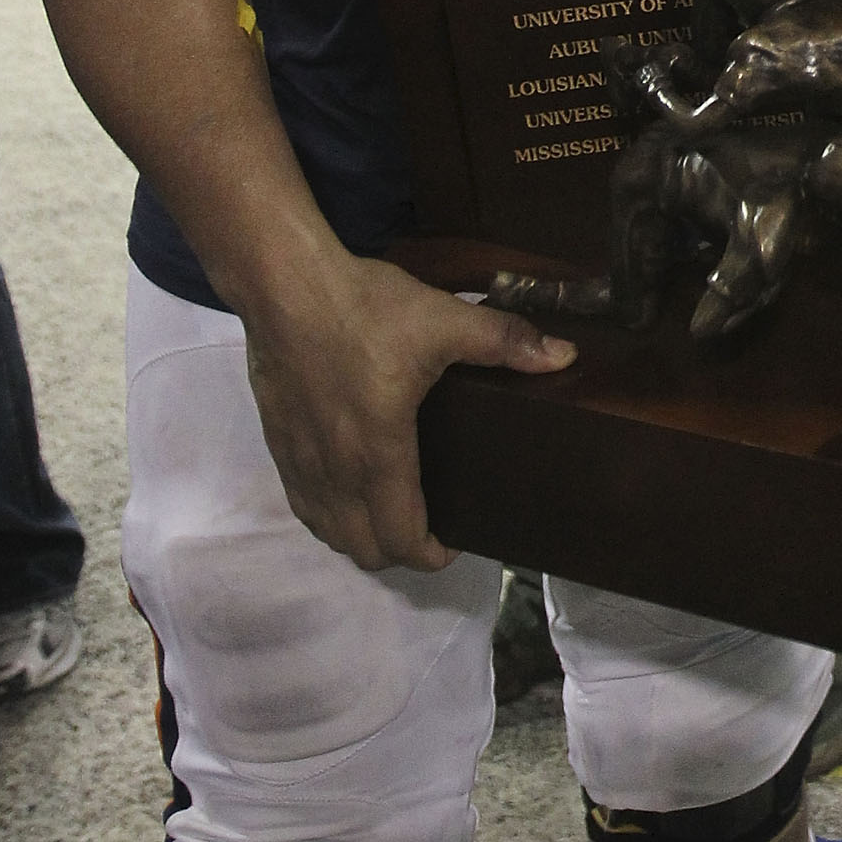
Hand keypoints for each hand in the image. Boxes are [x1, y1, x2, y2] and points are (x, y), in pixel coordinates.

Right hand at [242, 252, 574, 572]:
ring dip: (360, 536)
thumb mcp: (444, 321)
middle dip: (399, 552)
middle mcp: (335, 471)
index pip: (401, 539)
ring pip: (327, 532)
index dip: (431, 556)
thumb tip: (565, 356)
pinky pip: (302, 504)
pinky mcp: (276, 442)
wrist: (284, 285)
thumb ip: (505, 342)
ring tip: (391, 512)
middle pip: (363, 549)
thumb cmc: (364, 308)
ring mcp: (300, 461)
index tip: (456, 540)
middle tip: (430, 526)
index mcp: (378, 454)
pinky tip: (347, 487)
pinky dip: (328, 514)